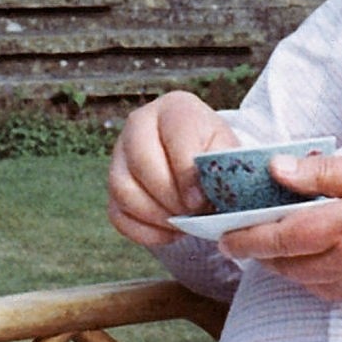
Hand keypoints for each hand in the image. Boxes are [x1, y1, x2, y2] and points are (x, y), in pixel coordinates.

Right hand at [106, 91, 237, 246]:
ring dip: (156, 216)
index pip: (174, 137)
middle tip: (192, 214)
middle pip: (142, 163)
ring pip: (123, 190)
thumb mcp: (228, 151)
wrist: (200, 158)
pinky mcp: (114, 185)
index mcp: (174, 109)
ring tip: (182, 224)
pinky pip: (117, 214)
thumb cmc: (215, 153)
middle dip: (170, 197)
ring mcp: (120, 155)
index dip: (187, 174)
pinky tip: (169, 233)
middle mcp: (139, 125)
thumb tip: (210, 196)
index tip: (200, 200)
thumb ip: (223, 167)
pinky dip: (145, 231)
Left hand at [219, 152, 341, 306]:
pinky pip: (328, 291)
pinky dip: (310, 276)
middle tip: (241, 232)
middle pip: (285, 265)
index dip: (246, 238)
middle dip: (258, 251)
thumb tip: (276, 170)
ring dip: (283, 265)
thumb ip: (324, 173)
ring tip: (275, 240)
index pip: (281, 237)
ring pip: (304, 282)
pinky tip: (313, 255)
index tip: (223, 233)